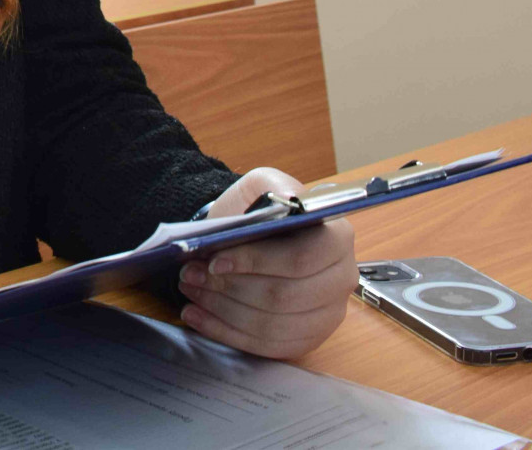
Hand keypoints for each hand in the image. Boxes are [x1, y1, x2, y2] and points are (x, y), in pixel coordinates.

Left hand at [176, 166, 357, 358]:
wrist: (257, 234)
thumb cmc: (261, 212)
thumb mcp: (263, 186)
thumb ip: (272, 187)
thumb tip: (286, 198)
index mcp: (337, 238)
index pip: (299, 259)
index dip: (255, 263)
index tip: (216, 261)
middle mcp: (341, 279)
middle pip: (284, 297)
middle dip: (230, 289)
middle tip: (190, 276)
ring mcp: (328, 314)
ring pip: (272, 325)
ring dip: (222, 310)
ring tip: (190, 292)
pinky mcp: (309, 339)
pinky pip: (266, 346)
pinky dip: (226, 333)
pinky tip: (196, 316)